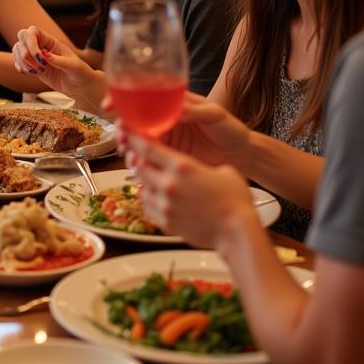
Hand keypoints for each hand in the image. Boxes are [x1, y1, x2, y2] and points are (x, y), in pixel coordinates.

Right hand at [12, 26, 105, 106]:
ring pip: (18, 50)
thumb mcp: (74, 66)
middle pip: (22, 37)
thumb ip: (60, 61)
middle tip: (37, 65)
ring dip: (23, 62)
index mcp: (51, 42)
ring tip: (37, 72)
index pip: (33, 31)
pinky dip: (20, 67)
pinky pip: (19, 63)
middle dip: (24, 51)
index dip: (31, 41)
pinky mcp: (33, 68)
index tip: (39, 57)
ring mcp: (36, 57)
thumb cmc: (80, 73)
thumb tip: (45, 56)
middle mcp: (41, 46)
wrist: (80, 86)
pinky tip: (30, 73)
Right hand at [118, 93, 252, 172]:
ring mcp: (165, 140)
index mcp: (173, 105)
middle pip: (134, 121)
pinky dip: (139, 164)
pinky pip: (148, 160)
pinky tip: (137, 169)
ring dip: (128, 149)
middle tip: (122, 139)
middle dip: (122, 129)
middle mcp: (164, 121)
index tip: (110, 105)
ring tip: (131, 158)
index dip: (123, 100)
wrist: (243, 155)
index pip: (143, 98)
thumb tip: (176, 109)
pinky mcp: (168, 158)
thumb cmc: (231, 129)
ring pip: (137, 142)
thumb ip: (195, 110)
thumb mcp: (215, 115)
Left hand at [128, 134, 254, 249]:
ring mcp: (165, 205)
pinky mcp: (166, 223)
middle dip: (139, 161)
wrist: (237, 233)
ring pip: (142, 188)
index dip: (134, 137)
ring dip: (146, 182)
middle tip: (142, 158)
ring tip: (157, 181)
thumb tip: (193, 167)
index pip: (147, 147)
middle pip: (139, 166)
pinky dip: (151, 201)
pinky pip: (148, 207)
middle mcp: (169, 184)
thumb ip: (198, 165)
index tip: (125, 130)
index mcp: (182, 167)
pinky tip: (162, 199)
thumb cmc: (235, 201)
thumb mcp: (222, 171)